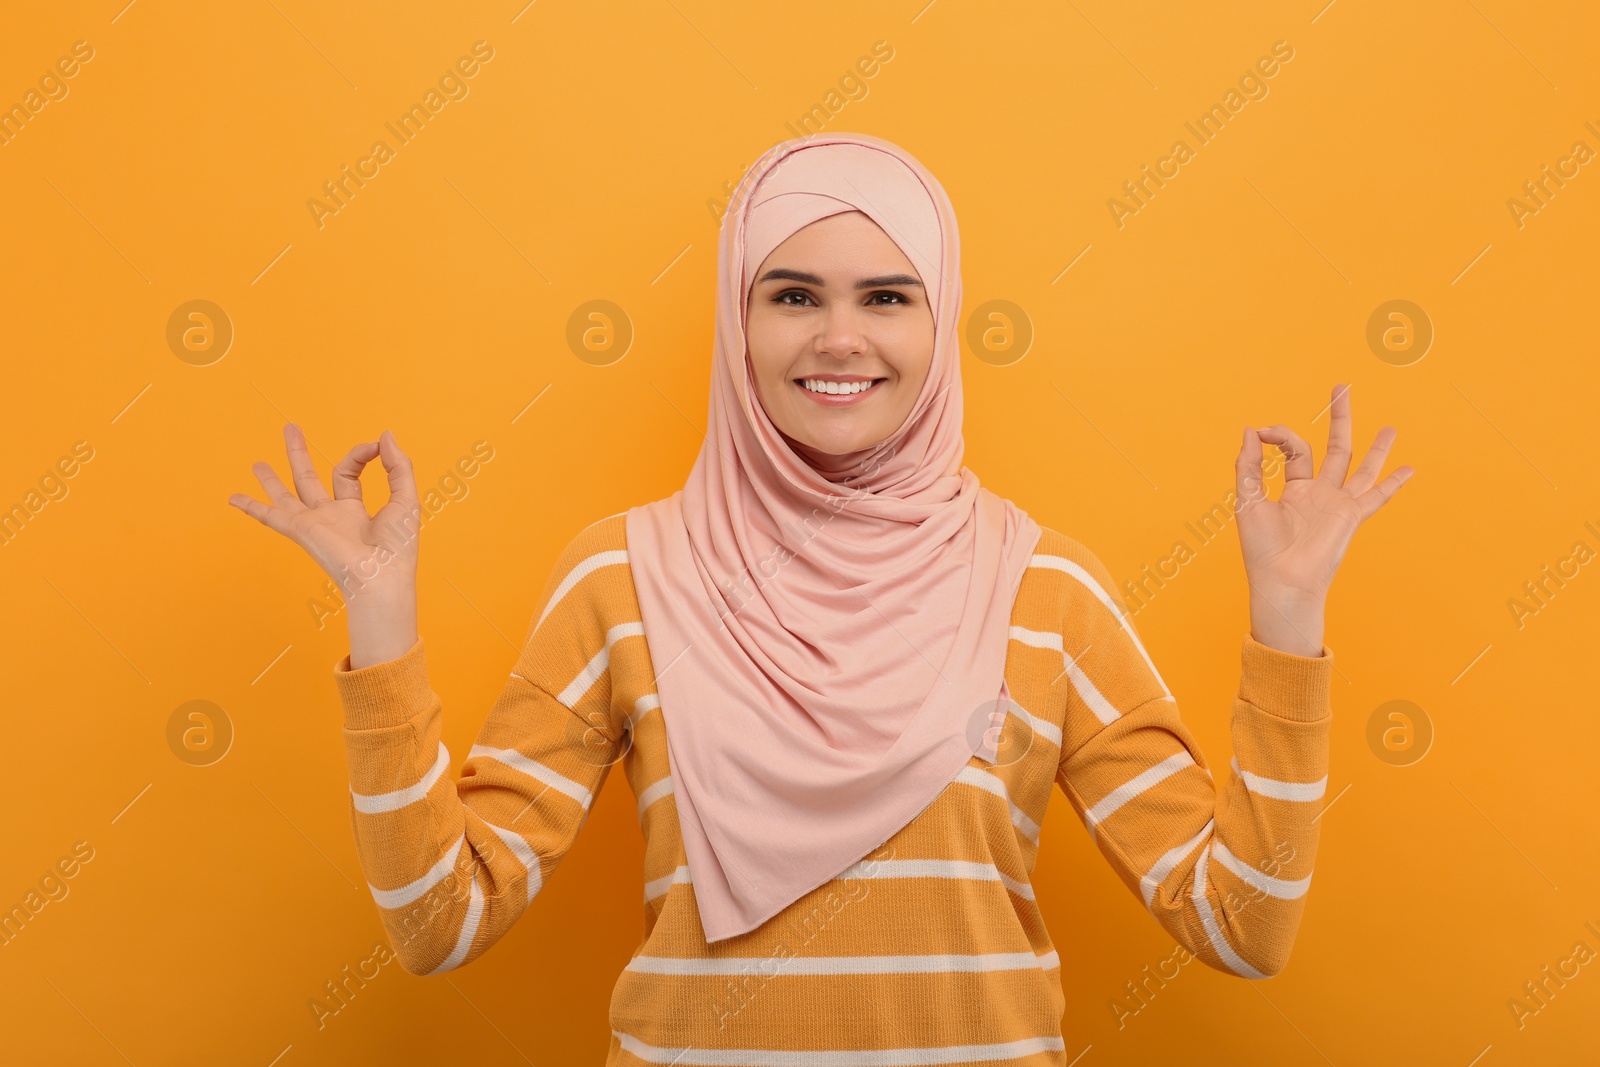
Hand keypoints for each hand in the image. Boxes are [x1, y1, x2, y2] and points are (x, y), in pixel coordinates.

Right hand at [228, 423, 422, 605]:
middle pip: (311, 478)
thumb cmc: (398, 547)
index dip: (361, 454)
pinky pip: (271, 516)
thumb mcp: (405, 498)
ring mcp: (314, 524)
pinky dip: (251, 506)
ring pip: (287, 494)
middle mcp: (331, 516)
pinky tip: (233, 498)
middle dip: (299, 454)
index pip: (348, 471)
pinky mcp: (302, 530)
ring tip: (257, 463)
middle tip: (290, 428)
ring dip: (271, 479)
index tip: (376, 446)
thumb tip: (386, 435)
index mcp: (356, 510)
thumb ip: (398, 466)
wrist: (382, 576)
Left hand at [1235, 384, 1413, 654]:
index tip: (1263, 431)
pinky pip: (1376, 496)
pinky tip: (1409, 469)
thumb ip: (1249, 465)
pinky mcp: (1351, 515)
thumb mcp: (1249, 500)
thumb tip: (1250, 430)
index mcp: (1293, 489)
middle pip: (1334, 448)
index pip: (1293, 449)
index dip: (1279, 434)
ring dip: (1376, 448)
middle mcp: (1319, 493)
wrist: (1282, 581)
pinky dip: (1393, 483)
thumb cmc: (1262, 548)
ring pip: (1361, 467)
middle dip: (1339, 418)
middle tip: (1342, 388)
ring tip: (1390, 428)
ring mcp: (1337, 504)